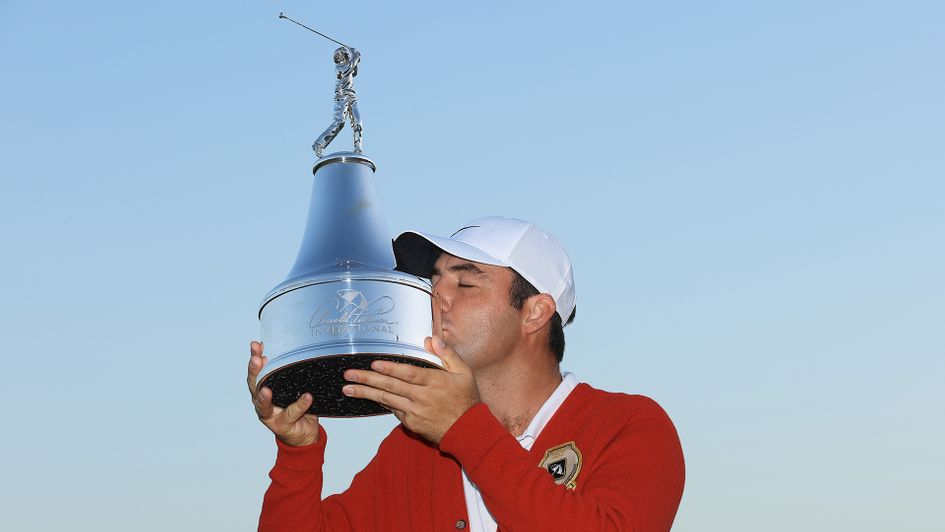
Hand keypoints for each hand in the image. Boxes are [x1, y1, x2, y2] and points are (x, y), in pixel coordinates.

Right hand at [247, 341, 319, 446]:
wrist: (303, 432)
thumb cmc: (295, 406)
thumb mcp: (290, 387)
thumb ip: (287, 373)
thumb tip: (289, 349)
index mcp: (262, 390)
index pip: (256, 372)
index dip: (255, 358)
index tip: (256, 345)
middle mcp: (262, 402)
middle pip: (254, 386)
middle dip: (254, 372)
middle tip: (256, 360)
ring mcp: (270, 416)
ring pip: (264, 406)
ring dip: (264, 398)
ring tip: (266, 390)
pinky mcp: (282, 425)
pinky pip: (291, 413)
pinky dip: (299, 404)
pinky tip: (307, 397)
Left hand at [341, 335, 479, 443]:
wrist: (467, 429)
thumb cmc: (466, 399)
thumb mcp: (464, 372)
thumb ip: (447, 354)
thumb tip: (432, 339)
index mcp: (434, 382)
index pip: (408, 374)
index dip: (391, 369)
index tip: (374, 364)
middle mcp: (422, 397)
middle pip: (391, 386)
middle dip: (368, 379)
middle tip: (349, 374)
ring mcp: (415, 411)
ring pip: (387, 400)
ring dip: (366, 393)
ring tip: (348, 388)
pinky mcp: (411, 423)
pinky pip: (393, 409)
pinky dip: (380, 402)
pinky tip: (367, 395)